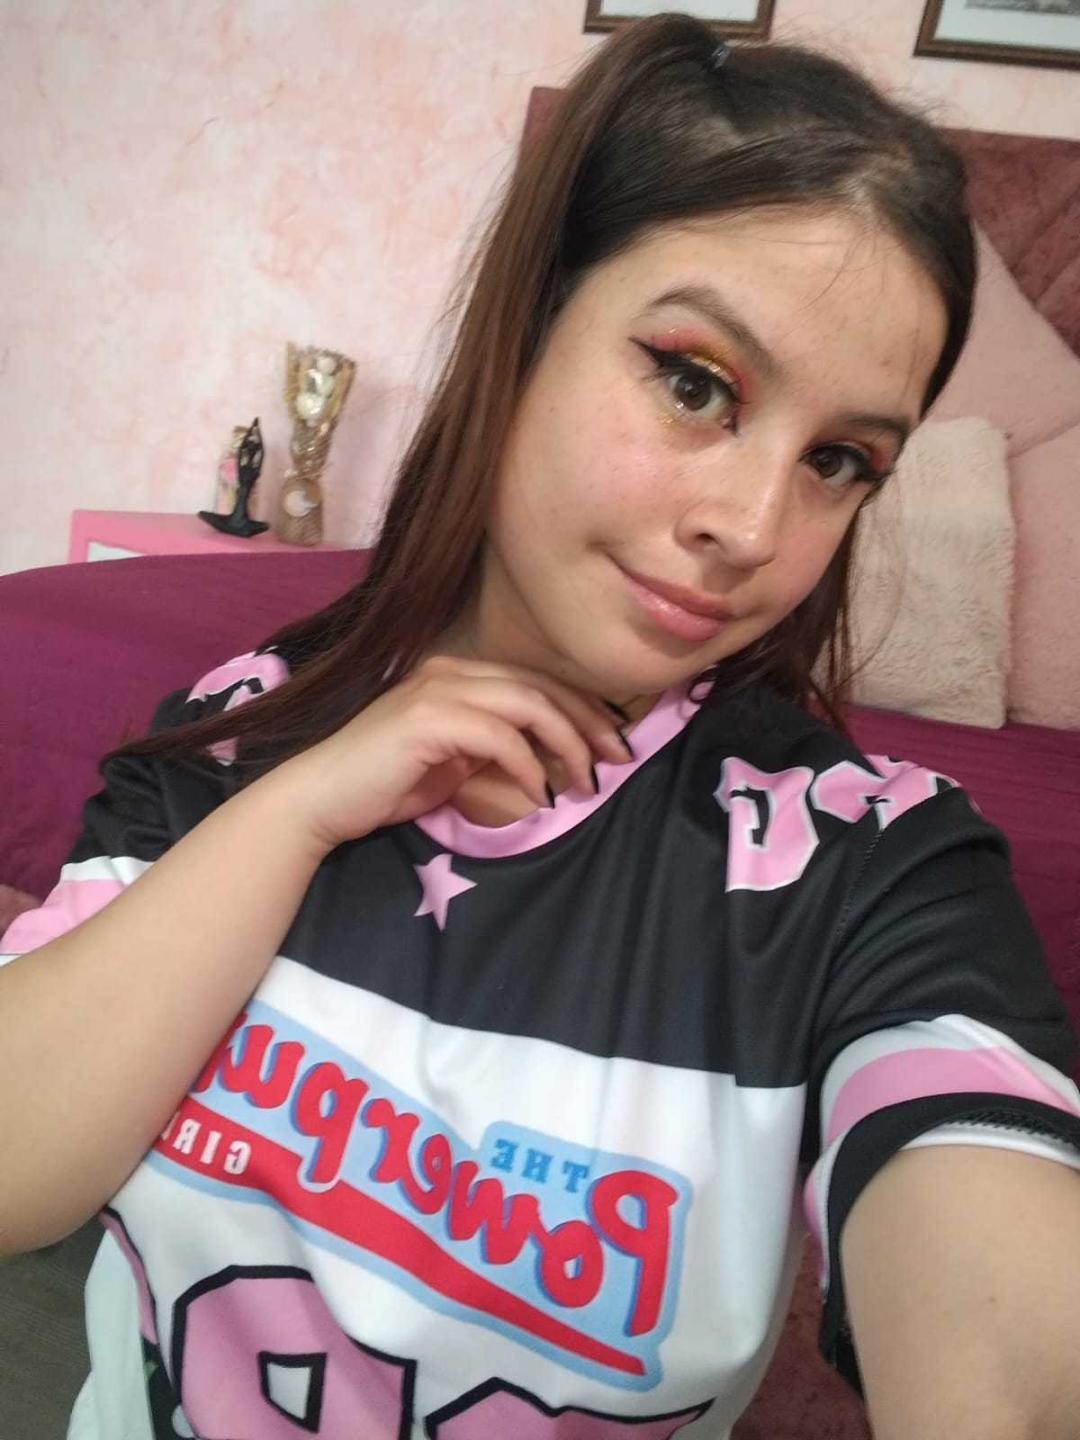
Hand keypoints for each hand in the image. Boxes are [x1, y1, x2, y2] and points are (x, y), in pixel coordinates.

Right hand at [275, 654, 635, 852]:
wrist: (321, 799)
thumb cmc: (384, 786)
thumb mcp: (453, 763)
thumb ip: (493, 750)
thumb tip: (543, 760)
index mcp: (456, 674)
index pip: (535, 681)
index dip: (582, 709)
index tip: (613, 743)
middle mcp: (449, 670)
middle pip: (540, 686)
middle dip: (588, 722)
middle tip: (618, 758)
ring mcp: (438, 690)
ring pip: (528, 704)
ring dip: (567, 743)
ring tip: (586, 779)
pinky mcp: (429, 719)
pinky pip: (500, 737)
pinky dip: (529, 766)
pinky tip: (540, 794)